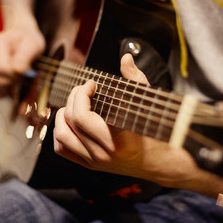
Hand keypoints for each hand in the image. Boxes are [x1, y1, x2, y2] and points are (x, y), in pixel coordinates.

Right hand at [0, 16, 44, 98]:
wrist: (25, 37)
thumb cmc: (30, 40)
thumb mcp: (33, 45)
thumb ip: (24, 58)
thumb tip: (16, 71)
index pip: (2, 69)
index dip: (16, 75)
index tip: (27, 71)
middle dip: (15, 82)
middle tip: (26, 74)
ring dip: (12, 87)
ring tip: (21, 76)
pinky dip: (6, 93)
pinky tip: (14, 88)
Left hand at [53, 54, 207, 190]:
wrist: (160, 162)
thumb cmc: (156, 132)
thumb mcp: (148, 103)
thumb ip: (136, 79)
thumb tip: (126, 58)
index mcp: (116, 139)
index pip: (81, 115)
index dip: (81, 93)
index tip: (91, 84)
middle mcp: (102, 153)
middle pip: (70, 121)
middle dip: (73, 98)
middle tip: (84, 90)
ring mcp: (94, 161)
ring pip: (61, 136)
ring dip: (62, 115)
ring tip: (74, 104)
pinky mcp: (90, 164)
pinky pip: (63, 149)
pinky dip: (61, 133)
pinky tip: (70, 122)